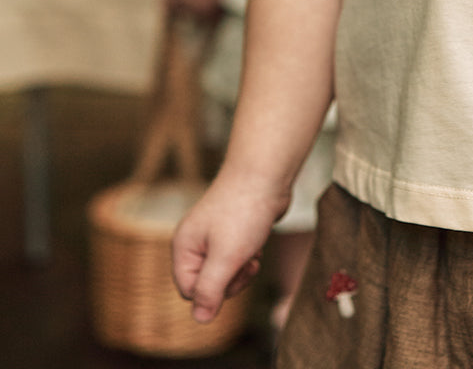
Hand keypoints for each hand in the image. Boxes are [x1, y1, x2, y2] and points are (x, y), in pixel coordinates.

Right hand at [172, 171, 286, 322]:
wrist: (266, 174)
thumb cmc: (243, 211)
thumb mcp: (226, 256)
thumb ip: (210, 290)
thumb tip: (200, 320)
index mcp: (183, 247)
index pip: (188, 291)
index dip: (212, 292)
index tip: (231, 273)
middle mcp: (195, 242)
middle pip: (207, 285)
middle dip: (230, 280)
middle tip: (245, 262)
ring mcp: (214, 237)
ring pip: (224, 274)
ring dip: (242, 270)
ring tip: (252, 252)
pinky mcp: (233, 233)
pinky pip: (236, 260)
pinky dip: (249, 258)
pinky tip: (257, 245)